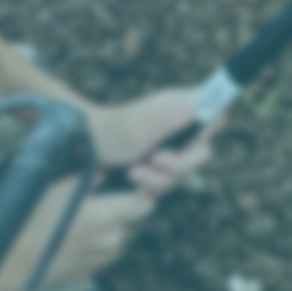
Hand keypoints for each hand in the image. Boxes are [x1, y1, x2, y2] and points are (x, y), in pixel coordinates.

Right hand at [0, 181, 152, 290]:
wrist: (13, 262)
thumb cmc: (34, 221)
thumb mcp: (59, 189)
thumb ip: (89, 179)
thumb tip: (105, 172)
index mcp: (110, 216)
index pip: (146, 204)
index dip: (142, 194)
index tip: (131, 186)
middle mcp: (113, 240)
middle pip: (131, 222)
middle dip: (121, 211)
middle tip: (98, 201)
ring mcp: (102, 260)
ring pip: (117, 240)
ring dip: (109, 230)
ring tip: (84, 221)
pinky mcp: (89, 273)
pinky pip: (102, 255)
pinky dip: (96, 245)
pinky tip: (75, 239)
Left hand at [91, 88, 215, 197]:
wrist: (77, 152)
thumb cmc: (102, 132)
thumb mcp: (132, 129)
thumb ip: (165, 119)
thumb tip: (197, 103)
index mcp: (178, 107)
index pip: (214, 112)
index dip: (208, 129)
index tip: (188, 142)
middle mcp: (177, 127)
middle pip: (202, 152)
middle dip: (180, 165)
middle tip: (155, 160)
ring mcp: (167, 149)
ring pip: (183, 173)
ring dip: (159, 179)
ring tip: (133, 172)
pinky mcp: (156, 169)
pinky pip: (166, 185)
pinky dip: (150, 187)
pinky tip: (132, 180)